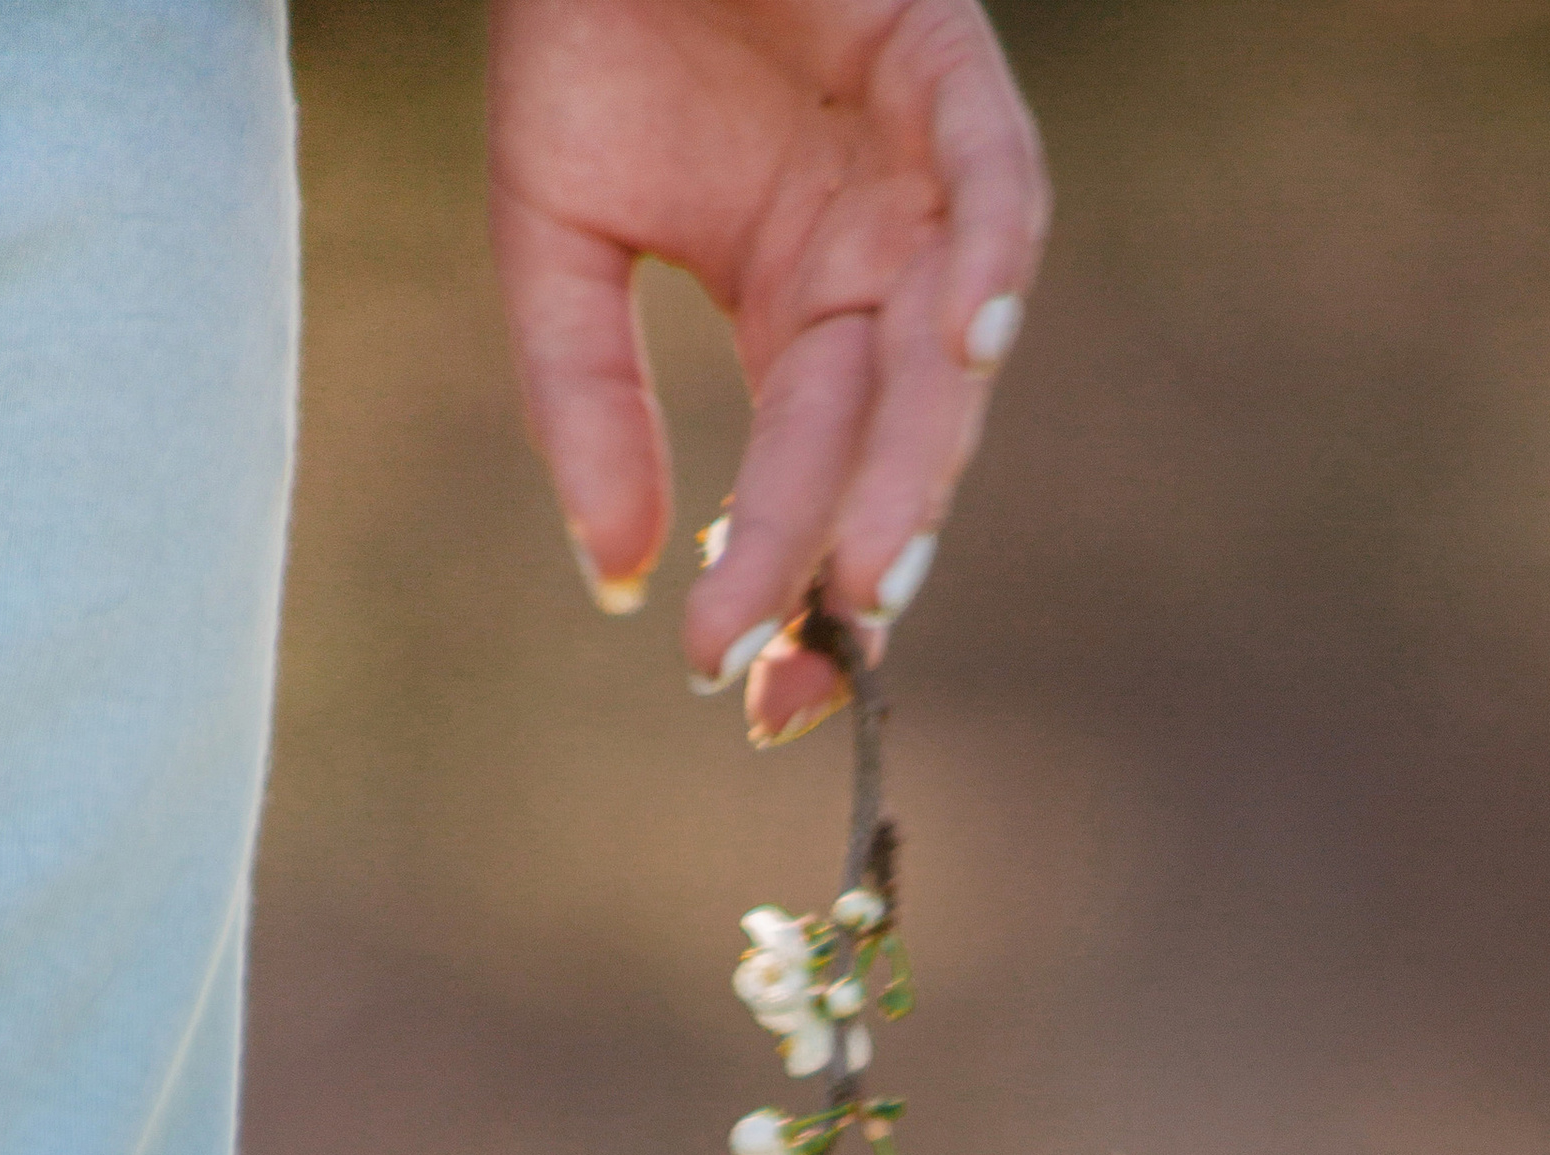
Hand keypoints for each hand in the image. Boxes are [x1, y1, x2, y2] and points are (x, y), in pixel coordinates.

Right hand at [489, 0, 1046, 733]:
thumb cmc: (583, 25)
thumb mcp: (554, 237)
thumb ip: (587, 402)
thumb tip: (619, 584)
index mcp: (800, 320)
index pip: (811, 486)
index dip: (782, 588)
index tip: (742, 693)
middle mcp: (878, 272)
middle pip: (884, 449)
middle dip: (838, 560)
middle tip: (790, 662)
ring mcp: (923, 181)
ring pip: (945, 358)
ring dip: (916, 471)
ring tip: (869, 575)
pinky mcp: (949, 71)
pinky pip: (995, 186)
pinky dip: (991, 264)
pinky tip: (962, 348)